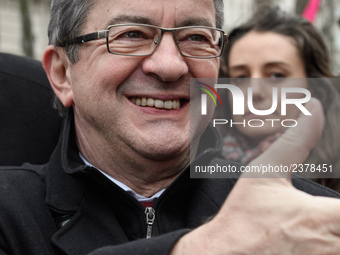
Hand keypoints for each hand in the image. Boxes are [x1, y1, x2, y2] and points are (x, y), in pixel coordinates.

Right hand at [172, 98, 339, 253]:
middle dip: (338, 217)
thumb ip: (296, 141)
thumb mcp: (265, 173)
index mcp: (325, 217)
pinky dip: (330, 244)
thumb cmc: (243, 217)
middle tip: (327, 211)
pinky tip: (318, 239)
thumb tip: (314, 110)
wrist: (226, 254)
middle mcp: (332, 247)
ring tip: (325, 224)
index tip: (332, 200)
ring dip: (337, 232)